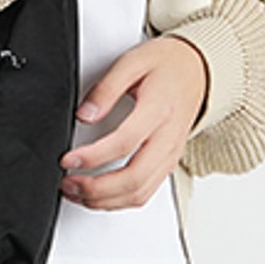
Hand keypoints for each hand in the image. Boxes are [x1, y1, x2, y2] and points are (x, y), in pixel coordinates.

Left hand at [59, 37, 207, 210]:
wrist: (196, 70)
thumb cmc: (165, 65)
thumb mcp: (131, 62)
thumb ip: (106, 89)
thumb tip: (84, 115)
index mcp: (158, 110)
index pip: (125, 142)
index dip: (93, 156)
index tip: (68, 159)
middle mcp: (167, 138)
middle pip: (134, 178)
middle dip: (96, 188)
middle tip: (67, 183)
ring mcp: (170, 154)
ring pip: (140, 193)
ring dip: (105, 201)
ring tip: (76, 192)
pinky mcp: (168, 163)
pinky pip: (145, 192)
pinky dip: (119, 201)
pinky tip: (98, 196)